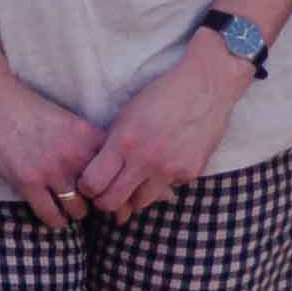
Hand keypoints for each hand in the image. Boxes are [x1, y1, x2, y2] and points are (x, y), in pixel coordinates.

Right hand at [0, 51, 101, 230]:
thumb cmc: (30, 109)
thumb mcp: (70, 121)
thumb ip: (88, 144)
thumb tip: (105, 171)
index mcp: (88, 137)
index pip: (116, 173)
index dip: (117, 187)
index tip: (113, 193)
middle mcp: (75, 155)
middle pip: (101, 195)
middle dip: (96, 203)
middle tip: (90, 203)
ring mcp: (51, 170)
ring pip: (78, 210)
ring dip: (75, 212)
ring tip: (70, 209)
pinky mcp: (28, 182)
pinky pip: (51, 215)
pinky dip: (56, 221)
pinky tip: (54, 217)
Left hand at [77, 38, 250, 217]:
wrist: (205, 87)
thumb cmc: (160, 96)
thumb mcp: (126, 116)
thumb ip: (112, 146)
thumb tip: (99, 174)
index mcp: (124, 141)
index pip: (93, 183)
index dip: (87, 187)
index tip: (89, 184)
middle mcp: (145, 160)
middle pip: (112, 202)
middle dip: (104, 201)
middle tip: (105, 193)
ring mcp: (169, 170)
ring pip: (140, 203)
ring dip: (133, 196)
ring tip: (134, 181)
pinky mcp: (189, 173)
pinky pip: (167, 189)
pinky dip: (161, 181)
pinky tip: (165, 163)